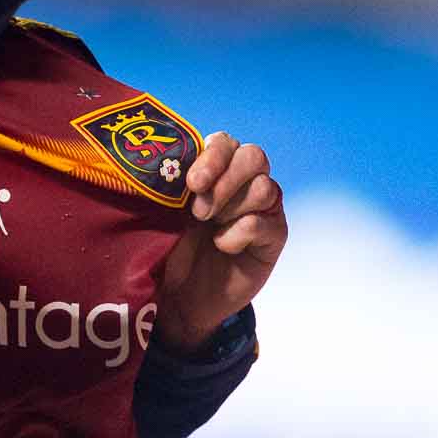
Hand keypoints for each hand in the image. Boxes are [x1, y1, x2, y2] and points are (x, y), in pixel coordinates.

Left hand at [154, 131, 287, 352]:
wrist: (181, 295)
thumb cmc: (169, 246)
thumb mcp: (163, 212)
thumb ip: (170, 185)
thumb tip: (163, 164)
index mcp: (214, 169)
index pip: (225, 143)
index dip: (212, 157)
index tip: (191, 183)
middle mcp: (242, 183)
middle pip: (254, 157)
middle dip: (225, 180)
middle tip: (198, 210)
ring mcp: (261, 209)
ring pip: (264, 188)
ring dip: (230, 207)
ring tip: (208, 226)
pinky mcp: (273, 236)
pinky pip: (264, 223)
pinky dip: (237, 235)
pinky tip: (222, 246)